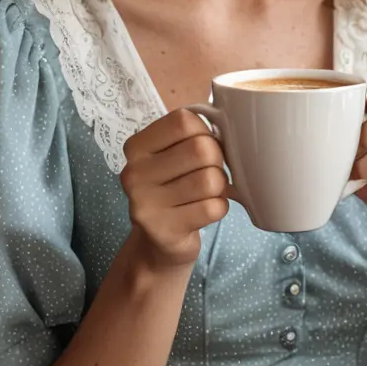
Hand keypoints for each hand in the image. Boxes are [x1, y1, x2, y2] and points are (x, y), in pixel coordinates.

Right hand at [121, 109, 229, 269]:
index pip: (183, 121)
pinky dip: (219, 208)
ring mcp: (146, 204)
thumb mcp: (170, 156)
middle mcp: (134, 174)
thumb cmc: (172, 188)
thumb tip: (232, 128)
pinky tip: (206, 210)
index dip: (204, 131)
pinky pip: (214, 208)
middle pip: (201, 149)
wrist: (156, 244)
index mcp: (136, 147)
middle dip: (217, 160)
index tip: (202, 144)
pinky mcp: (165, 231)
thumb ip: (191, 136)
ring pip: (210, 180)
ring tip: (207, 192)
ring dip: (219, 186)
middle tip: (209, 171)